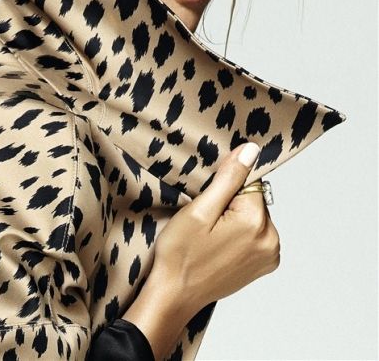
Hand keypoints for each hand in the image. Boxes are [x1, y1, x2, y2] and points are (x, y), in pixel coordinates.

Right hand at [150, 142, 280, 315]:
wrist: (175, 295)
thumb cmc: (180, 255)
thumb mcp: (200, 210)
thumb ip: (230, 178)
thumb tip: (251, 150)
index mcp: (257, 224)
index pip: (249, 181)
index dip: (224, 187)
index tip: (208, 204)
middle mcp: (272, 240)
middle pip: (253, 198)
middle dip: (230, 202)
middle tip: (206, 222)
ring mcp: (270, 255)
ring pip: (253, 214)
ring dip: (234, 218)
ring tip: (210, 235)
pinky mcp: (264, 264)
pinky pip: (254, 232)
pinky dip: (238, 232)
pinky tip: (218, 244)